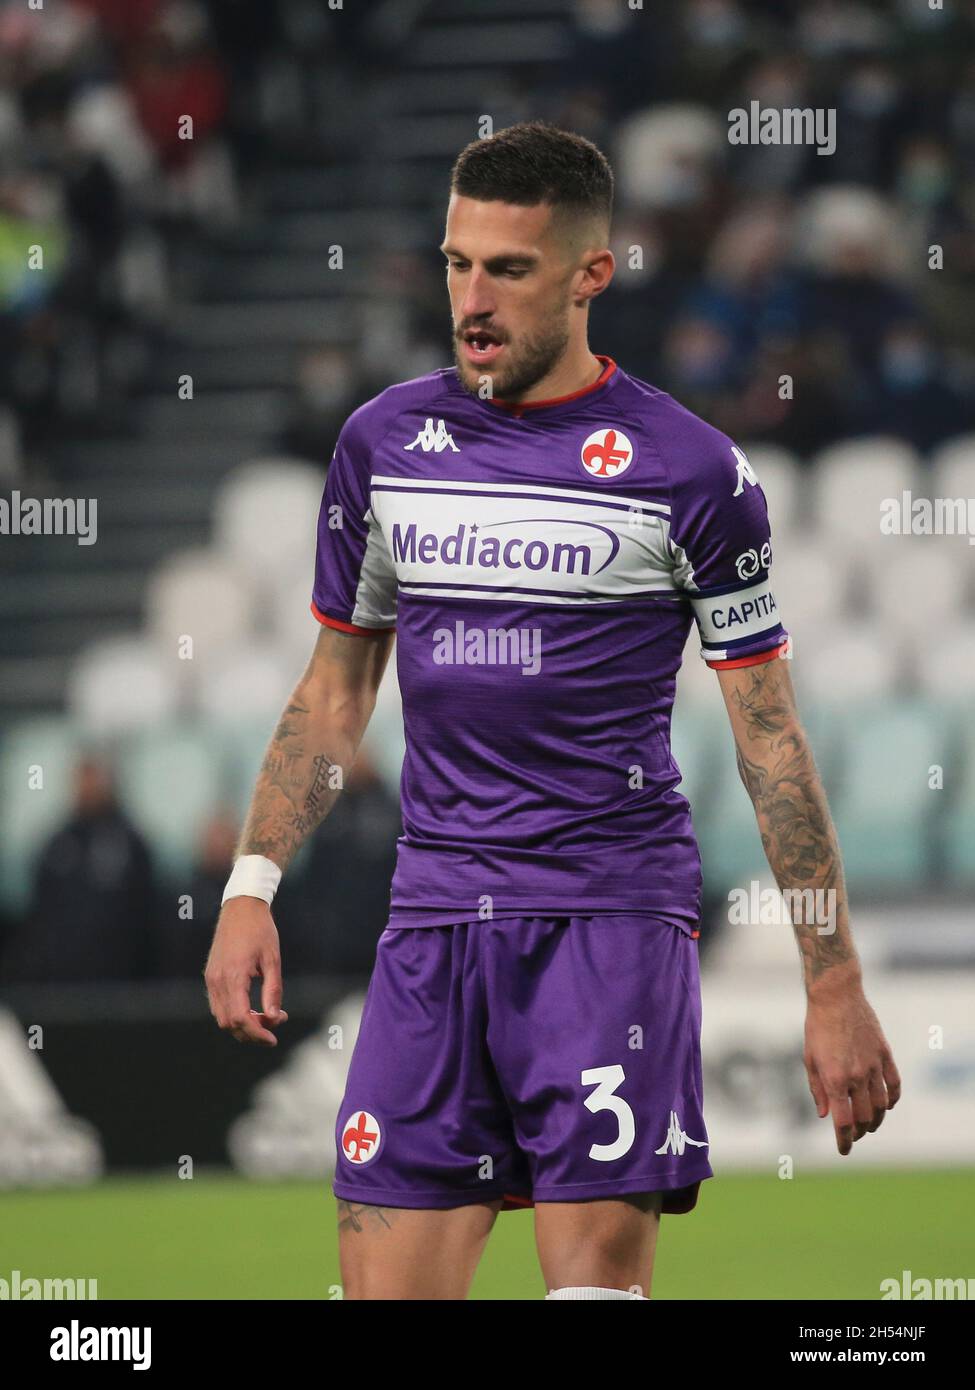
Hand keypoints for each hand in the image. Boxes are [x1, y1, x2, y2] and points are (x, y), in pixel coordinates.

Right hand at [205, 897, 288, 1045]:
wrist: (241, 907)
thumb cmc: (261, 931)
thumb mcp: (273, 960)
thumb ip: (273, 990)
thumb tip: (275, 1018)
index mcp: (233, 976)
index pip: (241, 1018)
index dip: (257, 1033)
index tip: (273, 1038)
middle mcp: (217, 980)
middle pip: (229, 1023)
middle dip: (252, 1032)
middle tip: (275, 1023)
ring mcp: (211, 978)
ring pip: (221, 1017)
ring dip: (242, 1025)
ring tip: (266, 1016)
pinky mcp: (210, 976)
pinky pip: (218, 1005)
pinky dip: (233, 1014)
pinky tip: (252, 1008)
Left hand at [804, 972, 900, 1154]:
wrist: (836, 996)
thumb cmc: (817, 1027)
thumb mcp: (809, 1059)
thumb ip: (817, 1090)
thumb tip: (825, 1116)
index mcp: (834, 1079)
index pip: (843, 1122)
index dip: (844, 1141)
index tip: (843, 1151)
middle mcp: (856, 1076)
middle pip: (864, 1118)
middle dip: (859, 1132)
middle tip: (853, 1135)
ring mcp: (873, 1065)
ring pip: (881, 1105)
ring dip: (876, 1120)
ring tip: (869, 1125)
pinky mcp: (884, 1054)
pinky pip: (895, 1084)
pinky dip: (893, 1100)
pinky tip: (887, 1105)